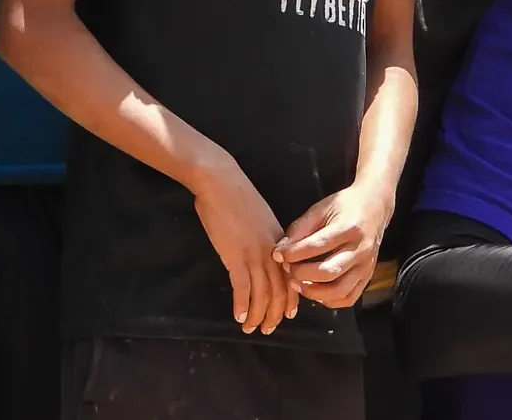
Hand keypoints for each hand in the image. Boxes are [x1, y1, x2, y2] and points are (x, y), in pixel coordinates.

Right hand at [190, 153, 295, 334]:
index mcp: (280, 241)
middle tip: (269, 329)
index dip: (290, 298)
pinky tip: (239, 316)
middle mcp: (272, 251)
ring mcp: (254, 253)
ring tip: (251, 328)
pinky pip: (242, 286)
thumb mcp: (261, 217)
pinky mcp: (235, 255)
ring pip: (262, 292)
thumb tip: (264, 253)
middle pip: (279, 289)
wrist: (221, 181)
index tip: (289, 314)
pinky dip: (242, 304)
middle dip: (275, 313)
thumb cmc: (237, 196)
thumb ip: (266, 237)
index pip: (290, 276)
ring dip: (258, 315)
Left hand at [276, 183, 391, 309]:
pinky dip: (329, 300)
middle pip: (329, 272)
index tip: (278, 254)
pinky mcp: (367, 276)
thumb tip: (280, 251)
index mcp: (349, 228)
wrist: (375, 206)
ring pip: (339, 291)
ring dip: (314, 292)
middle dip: (302, 274)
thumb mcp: (321, 208)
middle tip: (288, 270)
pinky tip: (316, 292)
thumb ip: (300, 229)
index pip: (318, 246)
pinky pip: (348, 298)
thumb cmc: (345, 206)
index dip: (294, 253)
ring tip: (298, 284)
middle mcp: (360, 250)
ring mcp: (366, 266)